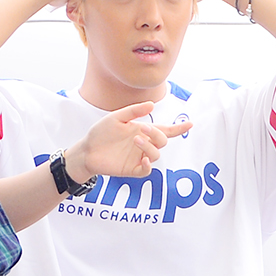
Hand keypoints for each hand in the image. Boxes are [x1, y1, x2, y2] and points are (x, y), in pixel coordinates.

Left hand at [66, 102, 191, 180]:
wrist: (86, 150)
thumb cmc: (100, 133)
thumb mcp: (116, 118)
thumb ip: (133, 112)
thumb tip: (152, 104)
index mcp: (142, 131)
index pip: (164, 130)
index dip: (178, 128)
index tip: (190, 124)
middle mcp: (143, 144)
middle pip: (162, 141)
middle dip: (156, 134)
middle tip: (142, 129)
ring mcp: (138, 157)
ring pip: (155, 154)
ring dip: (149, 146)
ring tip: (136, 139)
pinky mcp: (131, 169)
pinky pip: (146, 170)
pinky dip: (147, 165)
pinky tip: (142, 158)